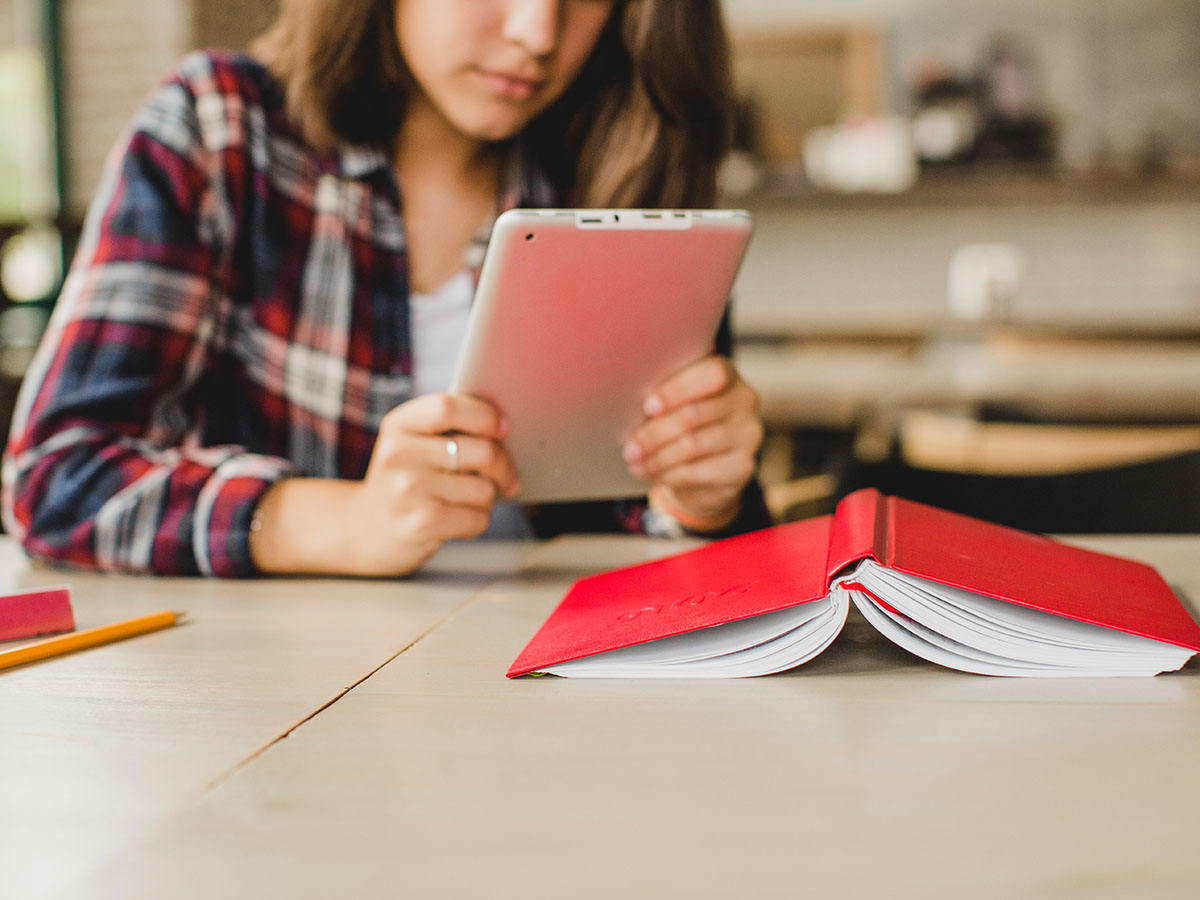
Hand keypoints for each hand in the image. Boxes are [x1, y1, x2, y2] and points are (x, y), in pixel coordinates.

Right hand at [250, 393, 519, 575]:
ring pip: (484, 489)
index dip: (485, 416)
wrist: (367, 530)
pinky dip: (478, 521)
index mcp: (399, 425)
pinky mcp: (422, 523)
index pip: (449, 406)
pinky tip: (460, 519)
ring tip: (471, 499)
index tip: (503, 428)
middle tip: (507, 476)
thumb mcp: (413, 443)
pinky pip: (477, 518)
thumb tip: (505, 422)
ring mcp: (408, 489)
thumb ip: (448, 426)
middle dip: (503, 465)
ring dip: (488, 497)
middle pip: (481, 451)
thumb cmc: (406, 479)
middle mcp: (399, 454)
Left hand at [623, 356, 762, 530]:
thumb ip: (661, 395)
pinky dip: (667, 473)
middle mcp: (745, 400)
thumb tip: (626, 402)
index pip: (711, 374)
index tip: (648, 406)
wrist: (704, 470)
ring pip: (693, 444)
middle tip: (629, 446)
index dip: (677, 390)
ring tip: (634, 461)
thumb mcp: (672, 402)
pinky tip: (649, 473)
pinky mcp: (743, 466)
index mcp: (726, 374)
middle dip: (655, 432)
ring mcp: (748, 434)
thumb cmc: (681, 424)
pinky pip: (698, 470)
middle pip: (694, 414)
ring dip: (657, 456)